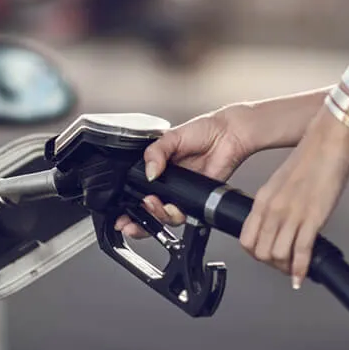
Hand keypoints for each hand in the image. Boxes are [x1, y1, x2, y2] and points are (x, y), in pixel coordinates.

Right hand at [114, 106, 254, 238]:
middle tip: (130, 219)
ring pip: (163, 216)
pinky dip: (175, 215)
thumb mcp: (172, 136)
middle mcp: (167, 183)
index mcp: (157, 168)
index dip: (127, 204)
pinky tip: (172, 207)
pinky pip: (182, 215)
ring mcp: (180, 193)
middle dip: (137, 219)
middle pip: (147, 210)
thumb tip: (148, 172)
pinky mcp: (195, 200)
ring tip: (153, 203)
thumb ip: (156, 152)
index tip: (119, 213)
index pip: (136, 189)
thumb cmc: (204, 130)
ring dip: (155, 215)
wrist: (229, 135)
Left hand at [240, 107, 348, 287]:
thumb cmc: (310, 160)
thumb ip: (275, 205)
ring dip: (286, 268)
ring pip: (278, 256)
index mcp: (263, 199)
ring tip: (294, 269)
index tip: (266, 257)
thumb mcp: (281, 183)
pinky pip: (302, 252)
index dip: (255, 254)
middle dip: (271, 265)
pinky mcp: (313, 218)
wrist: (328, 143)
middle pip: (260, 252)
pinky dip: (301, 270)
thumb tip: (277, 226)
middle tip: (283, 266)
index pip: (246, 238)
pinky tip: (302, 276)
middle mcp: (274, 209)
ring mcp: (293, 214)